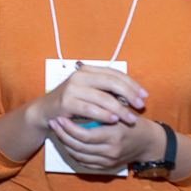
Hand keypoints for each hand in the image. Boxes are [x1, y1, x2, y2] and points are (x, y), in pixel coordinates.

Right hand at [30, 63, 147, 130]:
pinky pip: (90, 108)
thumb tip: (133, 96)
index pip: (115, 73)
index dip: (132, 84)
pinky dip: (104, 114)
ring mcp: (72, 88)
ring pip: (103, 97)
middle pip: (111, 82)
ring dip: (120, 109)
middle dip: (129, 94)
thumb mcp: (90, 91)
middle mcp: (79, 76)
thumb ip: (107, 90)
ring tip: (131, 118)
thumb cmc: (72, 101)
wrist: (46, 110)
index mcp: (87, 70)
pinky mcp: (66, 102)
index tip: (144, 95)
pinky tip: (114, 120)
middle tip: (140, 106)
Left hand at [49, 116, 166, 170]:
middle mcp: (111, 150)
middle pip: (79, 147)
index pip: (85, 135)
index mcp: (114, 135)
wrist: (149, 143)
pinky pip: (84, 162)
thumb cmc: (134, 123)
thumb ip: (104, 106)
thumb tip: (81, 94)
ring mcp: (109, 160)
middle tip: (55, 123)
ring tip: (58, 131)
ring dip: (65, 143)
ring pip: (79, 155)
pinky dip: (74, 153)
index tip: (60, 117)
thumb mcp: (122, 111)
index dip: (69, 128)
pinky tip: (67, 142)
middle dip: (63, 135)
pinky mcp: (107, 166)